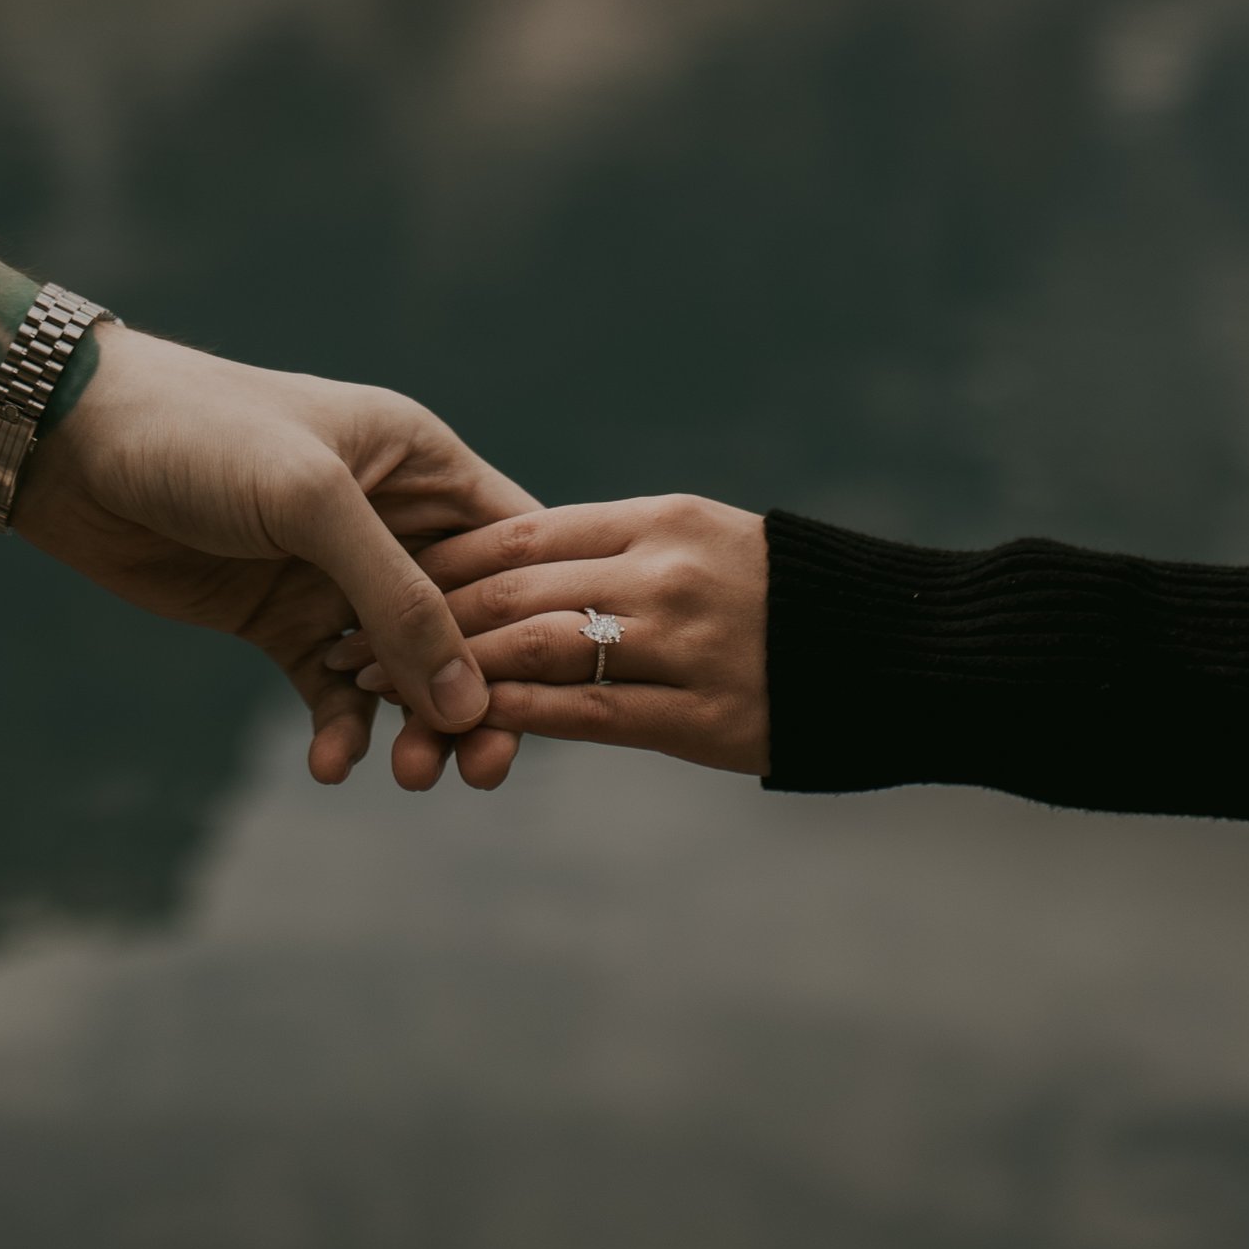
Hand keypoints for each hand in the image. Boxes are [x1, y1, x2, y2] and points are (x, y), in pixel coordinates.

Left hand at [15, 321, 535, 786]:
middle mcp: (390, 522)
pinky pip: (333, 692)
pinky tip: (332, 764)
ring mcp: (333, 576)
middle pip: (468, 624)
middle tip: (476, 767)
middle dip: (476, 694)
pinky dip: (342, 732)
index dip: (536, 620)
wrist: (72, 446)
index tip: (544, 695)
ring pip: (404, 669)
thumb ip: (396, 597)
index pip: (512, 548)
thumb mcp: (310, 503)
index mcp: (420, 465)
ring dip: (414, 725)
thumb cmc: (202, 436)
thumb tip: (468, 701)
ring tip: (407, 775)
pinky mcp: (279, 621)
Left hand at [340, 495, 769, 774]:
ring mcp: (688, 644)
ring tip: (378, 692)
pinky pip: (585, 717)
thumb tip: (519, 565)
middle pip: (514, 590)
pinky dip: (513, 721)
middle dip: (417, 614)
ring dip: (446, 673)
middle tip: (341, 638)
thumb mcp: (704, 543)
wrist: (906, 652)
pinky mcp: (705, 720)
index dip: (437, 560)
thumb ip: (622, 551)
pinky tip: (462, 730)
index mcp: (662, 518)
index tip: (368, 578)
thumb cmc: (795, 597)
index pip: (521, 532)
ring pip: (537, 652)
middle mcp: (669, 570)